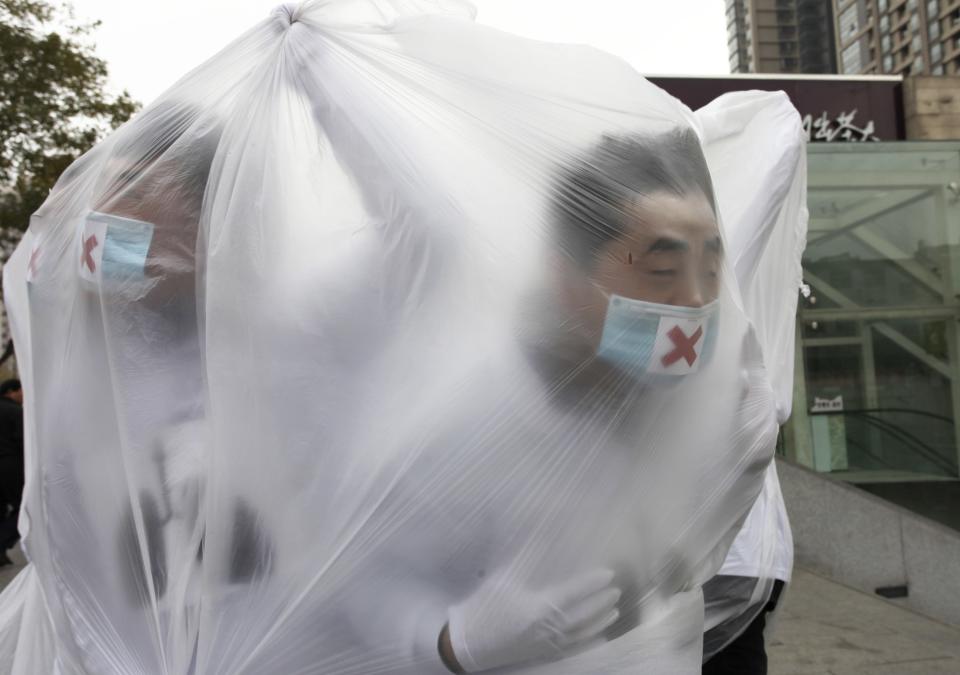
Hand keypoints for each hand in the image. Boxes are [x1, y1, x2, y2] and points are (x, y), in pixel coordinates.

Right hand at [445, 568, 620, 671]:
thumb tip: (540, 534)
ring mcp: (546, 645)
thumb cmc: (484, 608)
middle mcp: (546, 629)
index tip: (608, 573)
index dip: (592, 583)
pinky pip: (573, 652)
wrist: (467, 643)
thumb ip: (523, 557)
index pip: (572, 594)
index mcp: (537, 608)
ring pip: (582, 635)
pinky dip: (589, 644)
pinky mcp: (542, 655)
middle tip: (616, 590)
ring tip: (614, 611)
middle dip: (601, 603)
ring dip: (600, 623)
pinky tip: (601, 638)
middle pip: (583, 616)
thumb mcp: (502, 579)